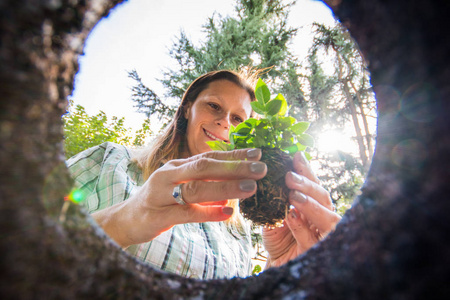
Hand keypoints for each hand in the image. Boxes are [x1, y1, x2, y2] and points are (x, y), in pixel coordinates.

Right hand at [93, 149, 266, 247]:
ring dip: (225, 187)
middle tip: (261, 168)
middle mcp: (169, 175)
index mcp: (177, 166)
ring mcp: (162, 194)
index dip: (234, 155)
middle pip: (205, 167)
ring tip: (250, 188)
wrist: (125, 219)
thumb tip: (232, 190)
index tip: (258, 153)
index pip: (209, 157)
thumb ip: (204, 187)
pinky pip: (185, 213)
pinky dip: (207, 213)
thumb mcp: (181, 189)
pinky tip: (227, 213)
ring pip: (196, 188)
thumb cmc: (158, 202)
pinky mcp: (158, 215)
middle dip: (234, 167)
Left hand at [262, 151, 340, 267]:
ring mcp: (323, 235)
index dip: (306, 170)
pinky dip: (302, 228)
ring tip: (293, 196)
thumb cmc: (279, 239)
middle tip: (289, 176)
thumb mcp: (272, 216)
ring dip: (311, 205)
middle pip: (324, 197)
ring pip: (328, 217)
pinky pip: (314, 239)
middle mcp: (322, 218)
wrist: (277, 265)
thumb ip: (274, 200)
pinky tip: (290, 217)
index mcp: (313, 206)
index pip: (313, 185)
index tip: (296, 155)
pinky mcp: (317, 253)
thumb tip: (265, 175)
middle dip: (308, 185)